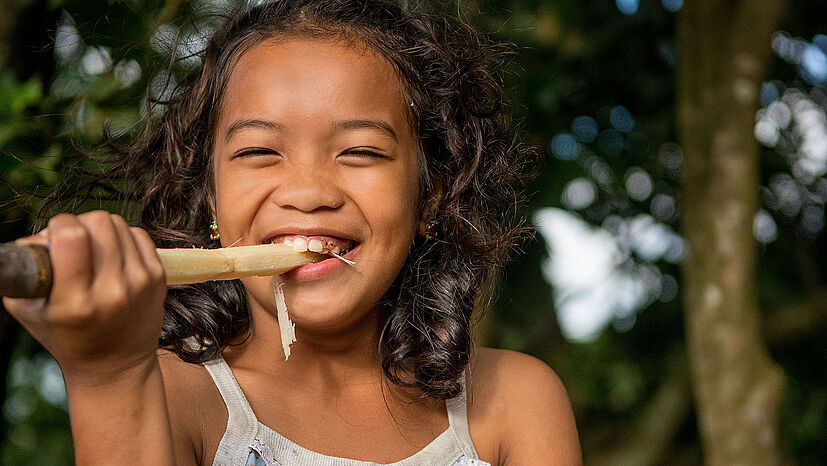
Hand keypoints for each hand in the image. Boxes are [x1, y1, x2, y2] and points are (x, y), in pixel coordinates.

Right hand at [3, 211, 165, 385]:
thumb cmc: (65, 336)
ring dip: (100, 229)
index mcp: (76, 303)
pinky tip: (112, 256)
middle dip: (79, 224)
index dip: (58, 226)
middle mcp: (113, 291)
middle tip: (72, 243)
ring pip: (119, 224)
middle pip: (98, 222)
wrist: (115, 365)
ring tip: (91, 251)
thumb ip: (25, 268)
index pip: (73, 236)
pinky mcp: (158, 277)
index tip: (53, 238)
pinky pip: (139, 234)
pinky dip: (122, 237)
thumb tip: (38, 236)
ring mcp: (140, 283)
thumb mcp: (29, 310)